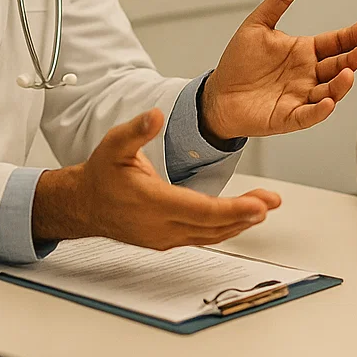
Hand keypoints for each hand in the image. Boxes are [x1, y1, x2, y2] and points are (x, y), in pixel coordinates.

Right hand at [33, 109, 281, 247]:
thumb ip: (136, 130)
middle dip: (246, 214)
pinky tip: (242, 217)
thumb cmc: (101, 174)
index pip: (200, 211)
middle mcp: (160, 226)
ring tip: (265, 206)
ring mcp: (164, 238)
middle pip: (212, 226)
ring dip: (240, 222)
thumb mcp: (114, 144)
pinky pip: (202, 238)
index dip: (232, 210)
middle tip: (272, 202)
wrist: (84, 204)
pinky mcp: (167, 241)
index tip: (258, 206)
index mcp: (152, 202)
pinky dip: (225, 228)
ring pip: (210, 236)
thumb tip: (154, 115)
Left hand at [201, 0, 356, 138]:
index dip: (352, 35)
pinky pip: (308, 115)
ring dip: (340, 84)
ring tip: (347, 73)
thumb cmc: (239, 61)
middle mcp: (309, 74)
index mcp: (306, 52)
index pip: (335, 43)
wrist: (218, 94)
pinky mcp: (289, 118)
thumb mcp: (258, 24)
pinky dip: (319, 111)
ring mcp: (302, 97)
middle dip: (354, 58)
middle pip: (339, 65)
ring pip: (329, 91)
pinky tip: (327, 102)